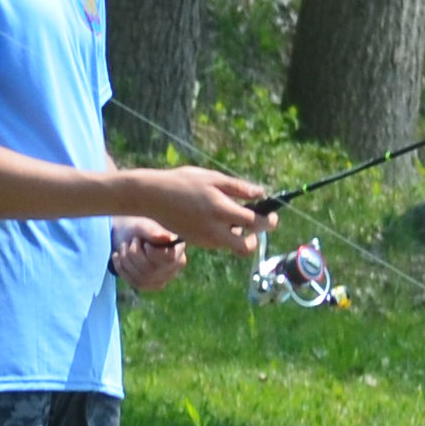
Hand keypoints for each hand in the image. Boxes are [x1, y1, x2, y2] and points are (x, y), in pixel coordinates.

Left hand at [112, 220, 186, 295]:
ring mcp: (160, 280)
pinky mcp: (145, 286)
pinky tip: (119, 256)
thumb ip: (153, 231)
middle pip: (151, 268)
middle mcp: (173, 269)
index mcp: (178, 251)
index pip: (169, 258)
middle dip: (134, 252)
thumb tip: (166, 238)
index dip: (152, 251)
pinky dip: (120, 265)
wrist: (126, 237)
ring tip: (125, 246)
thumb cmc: (139, 229)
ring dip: (126, 257)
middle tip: (133, 240)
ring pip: (140, 276)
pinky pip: (131, 280)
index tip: (145, 243)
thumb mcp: (144, 226)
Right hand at [129, 164, 274, 256]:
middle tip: (256, 224)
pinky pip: (219, 242)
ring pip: (232, 245)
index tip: (271, 215)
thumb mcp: (212, 178)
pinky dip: (224, 234)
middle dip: (256, 238)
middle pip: (246, 247)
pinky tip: (216, 217)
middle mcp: (215, 230)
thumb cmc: (183, 182)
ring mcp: (205, 239)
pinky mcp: (197, 242)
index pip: (256, 223)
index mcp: (221, 211)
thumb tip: (261, 193)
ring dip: (239, 234)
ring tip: (232, 214)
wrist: (152, 197)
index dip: (269, 221)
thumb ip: (238, 188)